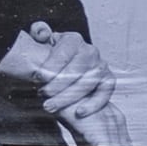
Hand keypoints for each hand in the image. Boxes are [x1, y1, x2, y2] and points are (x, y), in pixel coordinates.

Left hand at [0, 22, 128, 144]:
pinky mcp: (108, 81)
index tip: (38, 77)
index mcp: (72, 39)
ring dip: (69, 96)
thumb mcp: (41, 46)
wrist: (63, 78)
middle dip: (58, 83)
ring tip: (51, 106)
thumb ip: (39, 33)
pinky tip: (79, 112)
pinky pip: (105, 92)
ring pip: (89, 81)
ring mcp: (100, 66)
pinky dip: (94, 103)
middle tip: (43, 94)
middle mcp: (89, 50)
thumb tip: (42, 33)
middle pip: (77, 67)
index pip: (65, 50)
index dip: (52, 64)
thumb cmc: (50, 63)